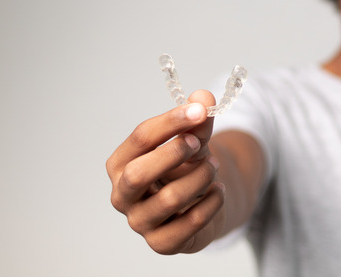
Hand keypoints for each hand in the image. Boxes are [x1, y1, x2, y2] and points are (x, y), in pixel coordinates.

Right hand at [106, 90, 225, 253]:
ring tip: (214, 166)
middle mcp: (123, 194)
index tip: (200, 110)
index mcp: (121, 163)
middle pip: (138, 174)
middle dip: (173, 154)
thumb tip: (204, 97)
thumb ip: (197, 119)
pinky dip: (211, 203)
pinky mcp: (162, 243)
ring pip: (169, 199)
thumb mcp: (193, 138)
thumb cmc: (186, 166)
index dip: (172, 121)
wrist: (199, 202)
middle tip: (199, 143)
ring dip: (201, 177)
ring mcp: (140, 222)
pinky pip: (189, 223)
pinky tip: (219, 191)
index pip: (140, 138)